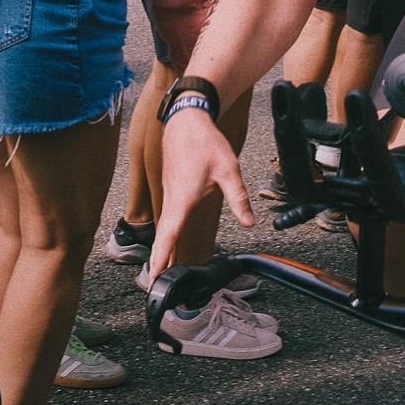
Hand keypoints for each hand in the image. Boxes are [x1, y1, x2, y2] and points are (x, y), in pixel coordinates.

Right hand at [149, 109, 253, 279]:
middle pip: (163, 236)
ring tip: (162, 270)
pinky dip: (166, 233)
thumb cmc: (205, 142)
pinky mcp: (173, 188)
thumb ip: (238, 198)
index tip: (154, 278)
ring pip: (165, 227)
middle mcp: (172, 199)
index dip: (161, 258)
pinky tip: (171, 240)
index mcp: (182, 199)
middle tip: (155, 285)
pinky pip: (167, 217)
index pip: (169, 236)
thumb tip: (250, 223)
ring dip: (163, 248)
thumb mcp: (228, 170)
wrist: (187, 119)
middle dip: (159, 260)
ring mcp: (170, 193)